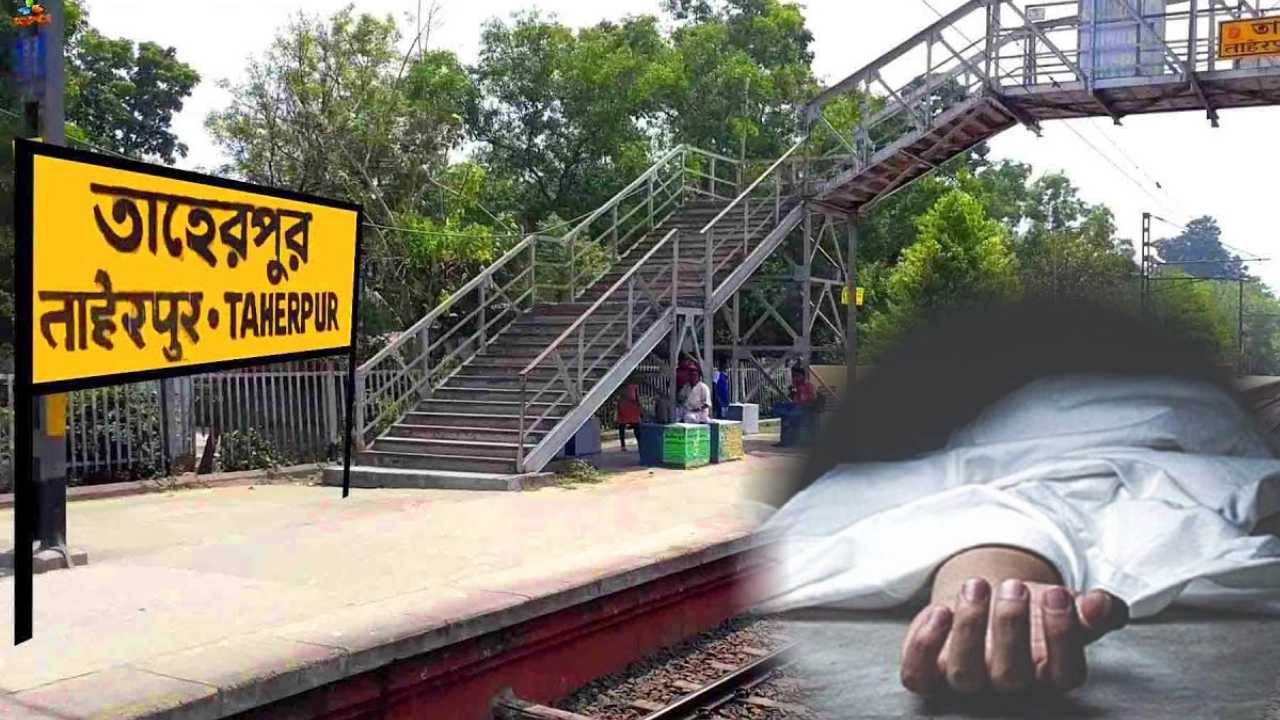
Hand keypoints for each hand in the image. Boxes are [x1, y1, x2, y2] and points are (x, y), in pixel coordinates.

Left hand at [900, 578, 1128, 696]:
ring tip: (977, 586)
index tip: (1058, 593)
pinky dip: (924, 646)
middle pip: (1011, 676)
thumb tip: (1101, 604)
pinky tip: (938, 611)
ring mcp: (966, 679)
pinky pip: (918, 675)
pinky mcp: (929, 671)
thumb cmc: (1033, 610)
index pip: (1065, 674)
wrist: (987, 601)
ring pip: (964, 674)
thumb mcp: (1068, 605)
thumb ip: (1094, 608)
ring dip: (969, 628)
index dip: (1063, 636)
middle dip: (1011, 627)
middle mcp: (1008, 683)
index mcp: (1048, 673)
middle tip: (1013, 586)